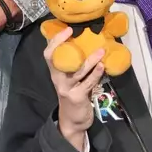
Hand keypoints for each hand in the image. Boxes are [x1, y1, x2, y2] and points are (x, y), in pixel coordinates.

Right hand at [43, 28, 104, 147]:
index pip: (49, 54)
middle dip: (63, 44)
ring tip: (101, 51)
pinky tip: (102, 67)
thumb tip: (89, 46)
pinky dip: (96, 74)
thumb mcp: (71, 80)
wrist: (73, 121)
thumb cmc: (74, 96)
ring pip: (77, 71)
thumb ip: (76, 66)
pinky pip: (87, 83)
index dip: (55, 41)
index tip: (66, 29)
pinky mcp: (77, 97)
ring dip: (90, 60)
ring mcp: (67, 88)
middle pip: (56, 59)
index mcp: (56, 73)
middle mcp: (58, 79)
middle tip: (76, 32)